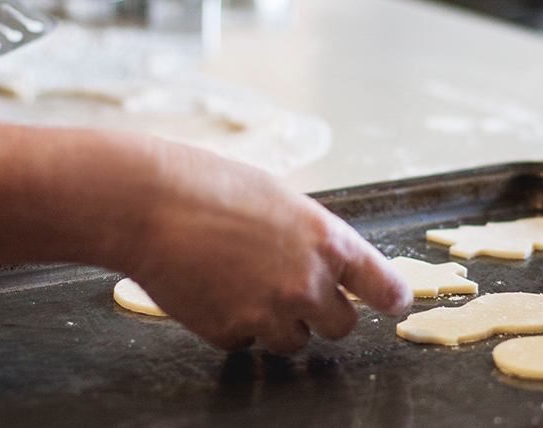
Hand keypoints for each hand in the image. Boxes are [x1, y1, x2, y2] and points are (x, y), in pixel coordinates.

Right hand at [110, 141, 411, 353]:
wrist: (147, 202)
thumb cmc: (209, 186)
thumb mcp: (280, 200)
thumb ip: (311, 238)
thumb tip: (325, 264)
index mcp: (329, 242)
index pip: (384, 286)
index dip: (392, 298)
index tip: (395, 303)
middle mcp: (308, 283)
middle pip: (341, 326)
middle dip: (321, 313)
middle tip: (291, 290)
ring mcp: (270, 313)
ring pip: (294, 342)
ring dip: (277, 323)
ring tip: (242, 283)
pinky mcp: (231, 333)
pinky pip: (246, 342)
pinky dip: (233, 325)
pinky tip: (212, 289)